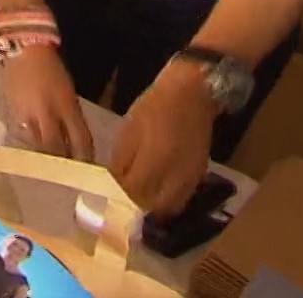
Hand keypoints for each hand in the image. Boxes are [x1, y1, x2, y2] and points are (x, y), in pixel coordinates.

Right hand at [0, 45, 95, 160]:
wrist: (24, 52)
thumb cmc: (52, 71)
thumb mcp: (68, 94)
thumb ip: (72, 118)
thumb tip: (74, 143)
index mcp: (67, 106)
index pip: (80, 140)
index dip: (85, 158)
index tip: (88, 169)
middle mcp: (48, 114)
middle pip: (57, 149)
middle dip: (62, 162)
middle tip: (67, 171)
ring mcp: (28, 115)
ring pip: (38, 145)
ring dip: (46, 154)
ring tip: (50, 162)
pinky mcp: (13, 114)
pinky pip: (25, 134)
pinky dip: (31, 141)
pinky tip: (33, 143)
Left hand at [110, 64, 215, 216]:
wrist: (192, 93)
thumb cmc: (154, 107)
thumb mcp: (128, 132)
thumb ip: (121, 163)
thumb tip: (111, 184)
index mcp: (154, 163)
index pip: (132, 195)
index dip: (116, 201)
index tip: (102, 201)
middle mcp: (175, 177)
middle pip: (151, 208)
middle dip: (133, 209)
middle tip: (118, 202)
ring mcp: (191, 179)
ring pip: (169, 208)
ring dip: (151, 208)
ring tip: (135, 200)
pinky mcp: (199, 175)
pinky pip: (181, 199)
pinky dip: (167, 202)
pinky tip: (155, 192)